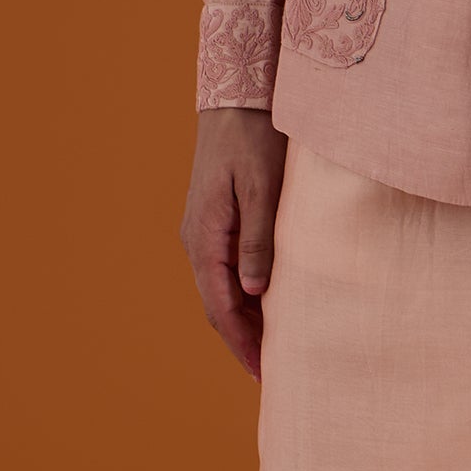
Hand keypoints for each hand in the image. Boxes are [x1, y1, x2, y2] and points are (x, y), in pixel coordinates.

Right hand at [179, 106, 287, 381]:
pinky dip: (244, 291)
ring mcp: (204, 229)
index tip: (264, 372)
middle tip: (273, 370)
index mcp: (205, 237)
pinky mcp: (216, 218)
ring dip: (244, 317)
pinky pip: (227, 266)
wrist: (236, 98)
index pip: (221, 306)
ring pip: (221, 287)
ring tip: (272, 344)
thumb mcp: (261, 187)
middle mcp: (198, 239)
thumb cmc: (253, 139)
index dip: (242, 342)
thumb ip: (259, 238)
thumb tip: (254, 291)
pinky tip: (266, 299)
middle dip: (243, 339)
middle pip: (218, 304)